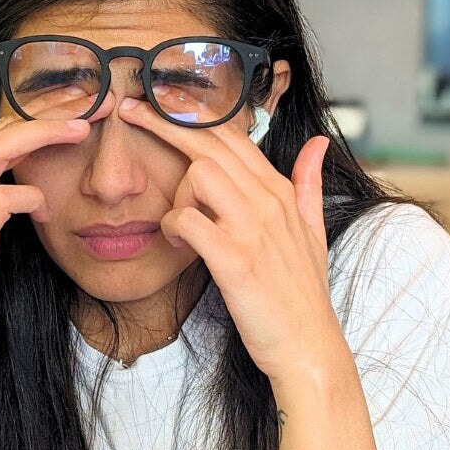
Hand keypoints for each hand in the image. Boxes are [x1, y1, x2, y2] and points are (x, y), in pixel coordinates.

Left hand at [117, 98, 346, 383]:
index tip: (160, 103)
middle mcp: (269, 202)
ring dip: (177, 192)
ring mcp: (253, 229)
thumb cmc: (302, 293)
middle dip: (165, 122)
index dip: (193, 115)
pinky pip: (189, 220)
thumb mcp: (314, 232)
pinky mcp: (235, 259)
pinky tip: (174, 242)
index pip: (233, 136)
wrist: (308, 346)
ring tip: (176, 223)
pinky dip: (173, 226)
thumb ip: (310, 183)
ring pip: (201, 173)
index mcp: (281, 192)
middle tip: (130, 110)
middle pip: (211, 143)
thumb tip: (319, 143)